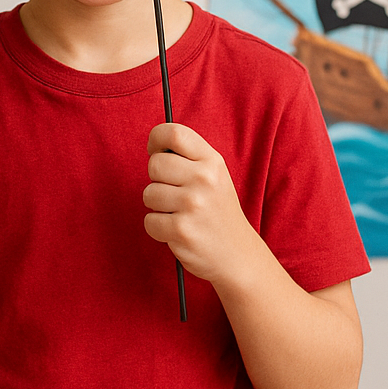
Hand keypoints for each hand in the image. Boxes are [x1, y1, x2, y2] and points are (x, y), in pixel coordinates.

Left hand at [143, 123, 263, 284]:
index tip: (155, 151)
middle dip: (157, 180)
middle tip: (174, 193)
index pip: (174, 133)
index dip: (156, 139)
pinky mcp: (181, 230)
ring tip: (180, 214)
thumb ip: (188, 158)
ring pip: (149, 194)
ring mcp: (193, 205)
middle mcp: (204, 179)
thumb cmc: (217, 211)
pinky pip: (149, 221)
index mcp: (212, 161)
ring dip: (158, 207)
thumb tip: (154, 148)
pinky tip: (177, 231)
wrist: (238, 256)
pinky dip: (158, 229)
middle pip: (155, 164)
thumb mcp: (214, 176)